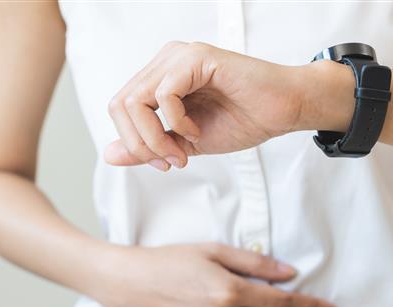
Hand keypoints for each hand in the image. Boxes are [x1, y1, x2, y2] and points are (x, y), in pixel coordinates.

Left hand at [104, 41, 304, 170]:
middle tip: (171, 161)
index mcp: (159, 78)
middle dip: (141, 143)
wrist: (283, 110)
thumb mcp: (186, 143)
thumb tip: (109, 156)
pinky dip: (176, 121)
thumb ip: (148, 147)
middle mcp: (165, 62)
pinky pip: (165, 94)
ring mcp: (179, 56)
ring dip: (155, 136)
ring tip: (184, 150)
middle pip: (119, 104)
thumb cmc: (244, 119)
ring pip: (135, 99)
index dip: (134, 143)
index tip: (166, 164)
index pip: (119, 108)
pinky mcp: (196, 58)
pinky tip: (197, 131)